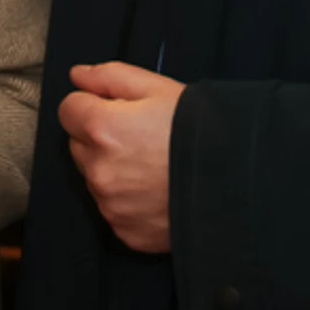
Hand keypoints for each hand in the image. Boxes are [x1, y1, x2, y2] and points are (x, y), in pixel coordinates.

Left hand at [59, 61, 184, 253]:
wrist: (240, 183)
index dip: (93, 105)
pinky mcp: (126, 232)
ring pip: (95, 179)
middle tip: (141, 137)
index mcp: (102, 129)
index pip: (68, 110)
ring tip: (154, 166)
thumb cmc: (202, 132)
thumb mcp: (159, 88)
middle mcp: (99, 171)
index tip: (117, 109)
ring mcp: (111, 205)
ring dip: (112, 170)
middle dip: (100, 138)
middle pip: (79, 146)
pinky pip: (114, 210)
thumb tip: (77, 76)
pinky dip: (128, 201)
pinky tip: (157, 191)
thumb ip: (109, 77)